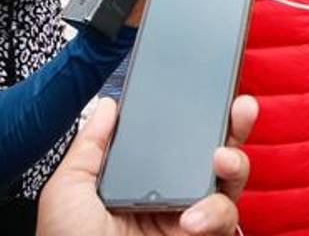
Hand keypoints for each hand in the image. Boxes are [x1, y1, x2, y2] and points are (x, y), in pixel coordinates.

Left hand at [37, 95, 257, 235]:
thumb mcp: (67, 189)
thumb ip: (91, 144)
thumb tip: (109, 105)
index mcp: (142, 177)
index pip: (178, 138)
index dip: (198, 113)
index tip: (210, 89)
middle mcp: (171, 194)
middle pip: (216, 151)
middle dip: (235, 125)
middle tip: (241, 107)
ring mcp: (189, 218)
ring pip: (231, 182)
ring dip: (234, 163)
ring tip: (219, 160)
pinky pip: (226, 219)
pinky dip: (215, 213)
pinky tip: (191, 218)